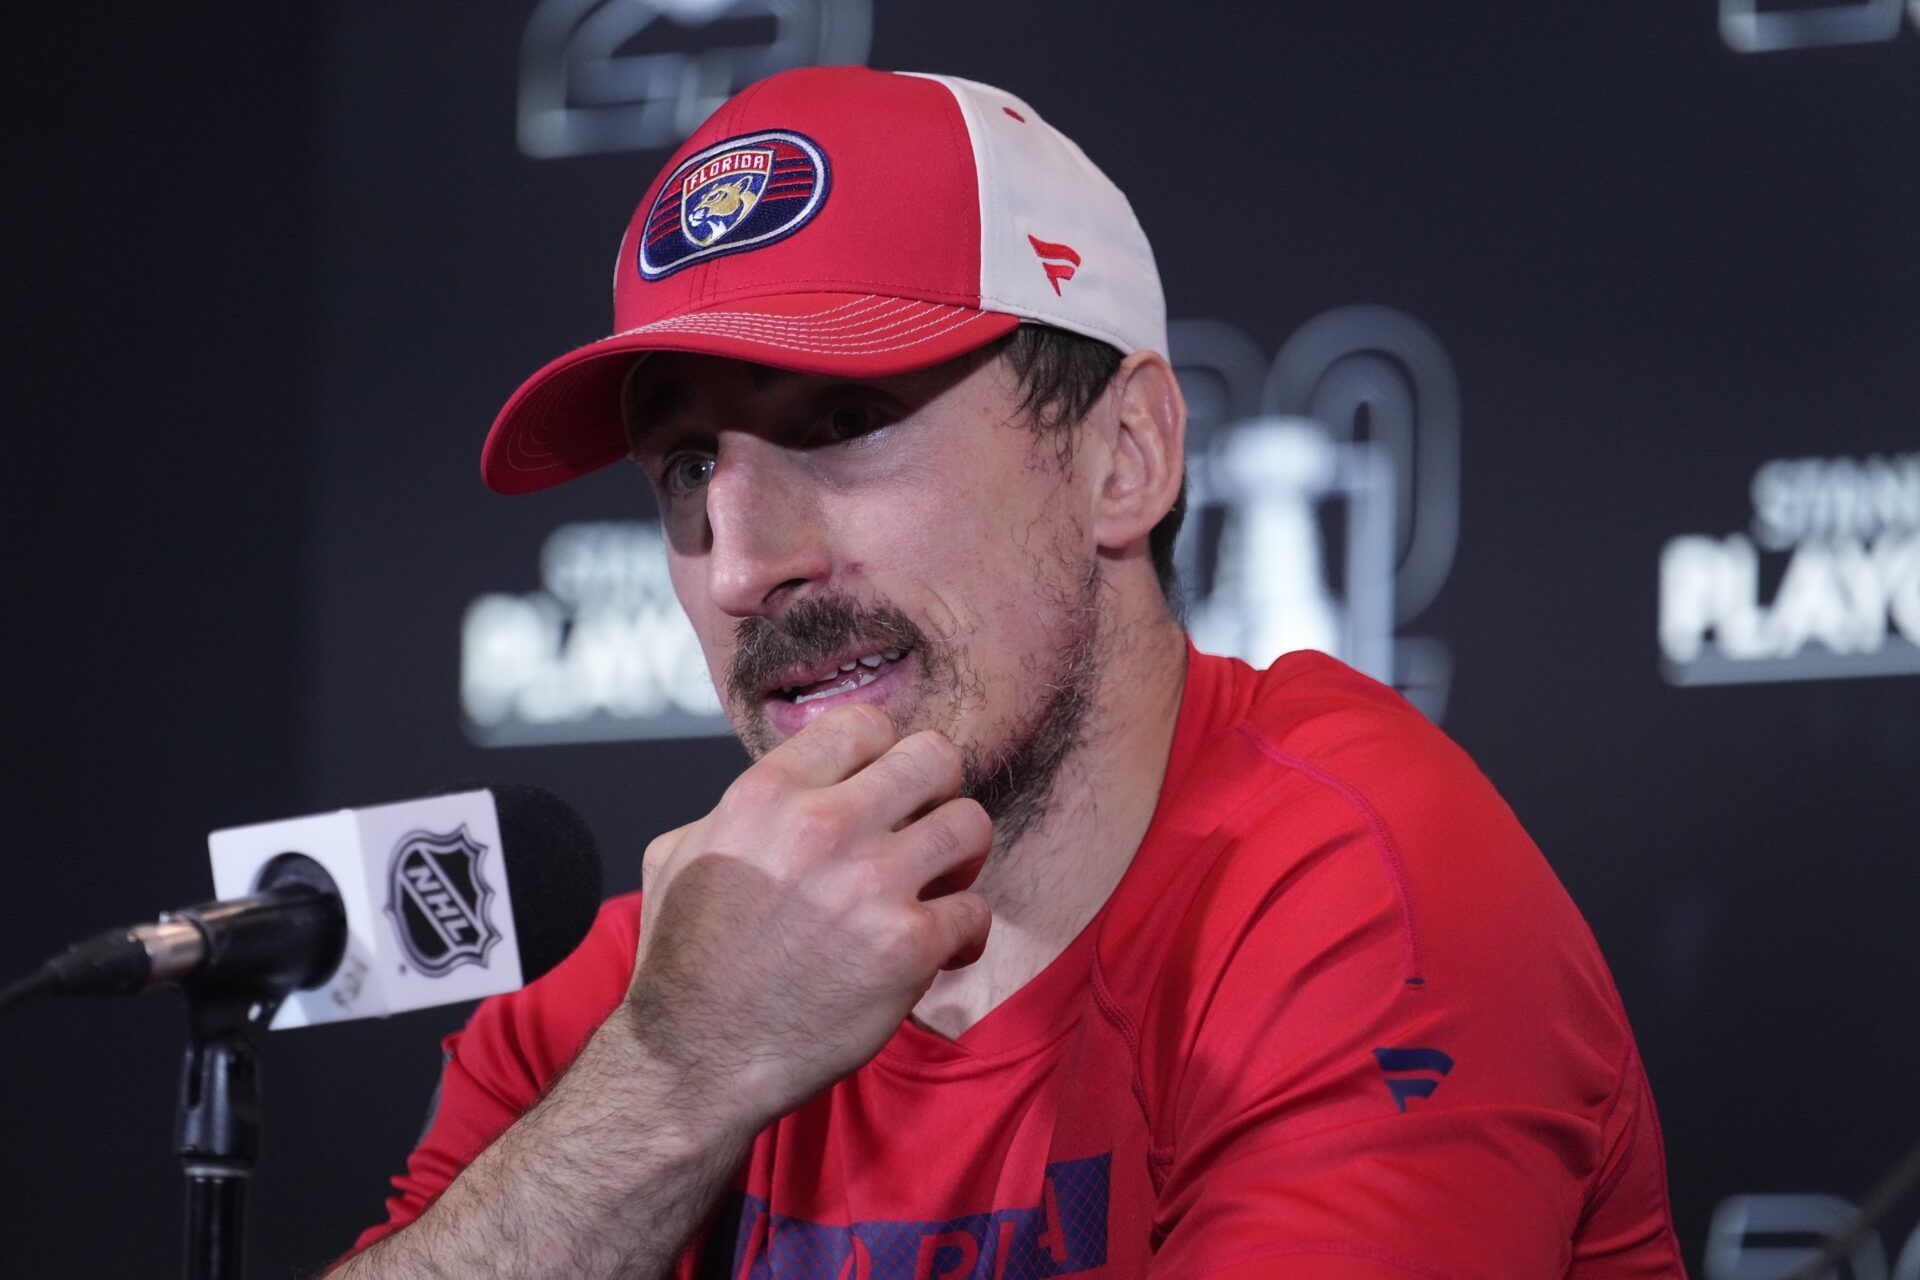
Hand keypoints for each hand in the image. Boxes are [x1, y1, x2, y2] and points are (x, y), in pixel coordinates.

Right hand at [624, 704, 992, 1127]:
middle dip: (936, 794)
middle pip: (936, 757)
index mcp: (767, 794)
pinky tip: (935, 951)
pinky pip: (977, 911)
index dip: (882, 756)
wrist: (695, 1060)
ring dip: (961, 859)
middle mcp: (822, 826)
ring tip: (934, 889)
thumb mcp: (678, 854)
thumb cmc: (683, 961)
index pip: (866, 724)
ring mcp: (871, 884)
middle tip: (920, 832)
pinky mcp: (908, 946)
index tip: (880, 793)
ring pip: (971, 825)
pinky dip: (963, 934)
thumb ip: (737, 806)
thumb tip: (786, 785)